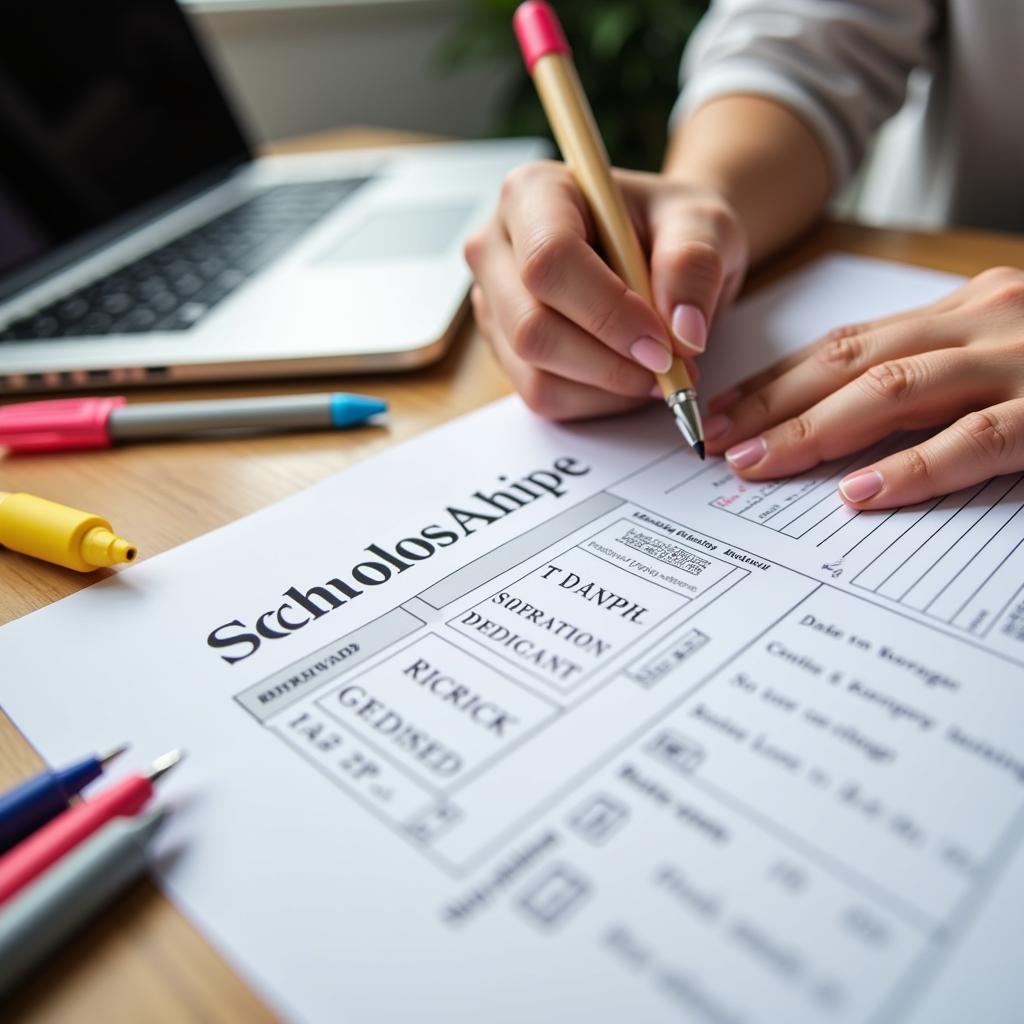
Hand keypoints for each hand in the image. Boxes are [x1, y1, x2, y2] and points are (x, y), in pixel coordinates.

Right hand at [464, 161, 747, 418]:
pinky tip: (630, 375)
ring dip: (609, 387)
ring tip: (659, 369)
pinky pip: (544, 397)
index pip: (550, 260)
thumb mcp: (704, 223)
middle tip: (671, 367)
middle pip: (532, 328)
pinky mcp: (504, 351)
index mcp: (533, 193)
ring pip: (536, 374)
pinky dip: (598, 401)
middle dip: (609, 362)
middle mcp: (496, 247)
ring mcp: (493, 305)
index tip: (663, 342)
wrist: (661, 251)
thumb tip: (683, 331)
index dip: (607, 312)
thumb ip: (695, 264)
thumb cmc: (671, 227)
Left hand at [703, 267, 1023, 508]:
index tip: (725, 410)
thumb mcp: (1009, 345)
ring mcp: (1018, 361)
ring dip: (813, 430)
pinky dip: (912, 467)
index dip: (778, 380)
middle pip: (852, 363)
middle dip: (772, 403)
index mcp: (966, 309)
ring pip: (893, 391)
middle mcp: (983, 321)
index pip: (849, 344)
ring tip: (757, 461)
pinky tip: (858, 492)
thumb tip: (855, 409)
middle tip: (718, 439)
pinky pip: (974, 439)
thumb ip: (941, 367)